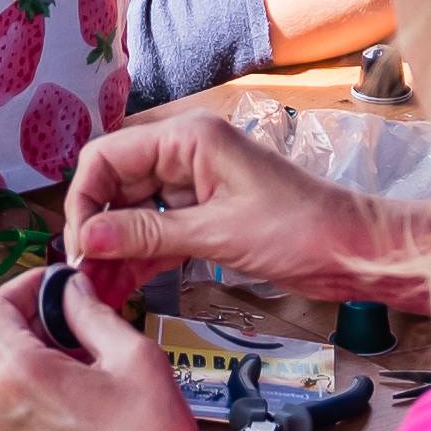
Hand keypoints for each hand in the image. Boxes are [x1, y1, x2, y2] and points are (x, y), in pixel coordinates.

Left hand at [0, 271, 222, 430]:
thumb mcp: (134, 357)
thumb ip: (91, 312)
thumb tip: (71, 290)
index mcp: (19, 375)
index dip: (25, 287)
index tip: (55, 287)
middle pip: (1, 344)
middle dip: (39, 328)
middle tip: (86, 329)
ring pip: (7, 381)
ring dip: (40, 366)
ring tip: (90, 375)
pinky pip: (13, 416)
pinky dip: (38, 401)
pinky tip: (82, 409)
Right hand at [64, 111, 394, 296]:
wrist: (353, 251)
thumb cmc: (299, 231)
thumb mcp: (217, 235)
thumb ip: (147, 234)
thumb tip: (85, 239)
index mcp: (188, 138)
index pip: (107, 156)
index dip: (84, 200)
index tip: (77, 248)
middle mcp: (186, 153)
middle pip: (115, 184)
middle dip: (95, 230)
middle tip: (81, 279)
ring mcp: (195, 184)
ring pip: (133, 211)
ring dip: (114, 250)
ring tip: (95, 293)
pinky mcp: (206, 214)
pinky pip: (158, 231)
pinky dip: (141, 257)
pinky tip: (121, 288)